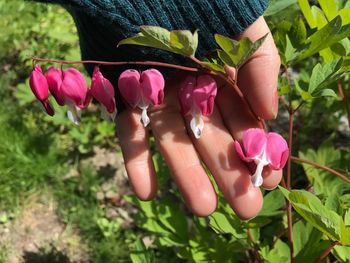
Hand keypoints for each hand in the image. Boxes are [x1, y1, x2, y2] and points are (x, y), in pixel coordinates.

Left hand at [116, 16, 280, 219]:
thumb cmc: (193, 0)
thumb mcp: (238, 24)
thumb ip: (259, 64)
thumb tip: (272, 113)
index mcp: (220, 75)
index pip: (243, 119)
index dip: (257, 150)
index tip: (268, 179)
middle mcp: (190, 91)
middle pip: (211, 137)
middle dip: (229, 172)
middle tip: (246, 208)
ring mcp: (157, 97)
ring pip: (174, 142)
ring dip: (187, 176)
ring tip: (203, 209)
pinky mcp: (125, 98)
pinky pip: (130, 134)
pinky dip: (138, 162)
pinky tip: (147, 193)